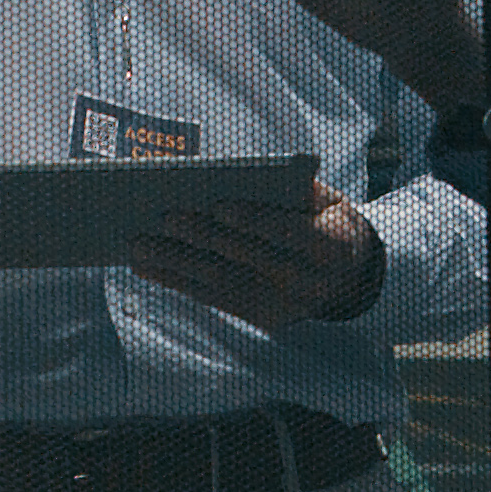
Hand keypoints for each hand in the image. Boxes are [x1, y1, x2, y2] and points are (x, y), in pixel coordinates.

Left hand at [127, 185, 383, 331]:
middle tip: (165, 217)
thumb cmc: (327, 223)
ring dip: (176, 263)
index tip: (221, 205)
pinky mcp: (259, 318)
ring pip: (221, 283)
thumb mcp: (326, 202)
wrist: (352, 277)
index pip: (292, 233)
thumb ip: (294, 189)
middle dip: (204, 238)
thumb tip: (239, 173)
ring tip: (138, 245)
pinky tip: (147, 267)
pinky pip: (211, 298)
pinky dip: (176, 281)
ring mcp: (282, 306)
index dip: (257, 221)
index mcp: (333, 247)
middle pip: (248, 259)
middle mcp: (308, 283)